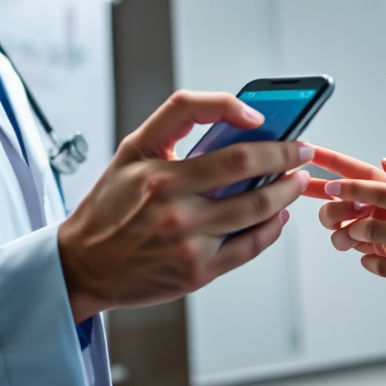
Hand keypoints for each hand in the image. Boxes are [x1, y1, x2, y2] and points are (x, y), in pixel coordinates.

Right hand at [58, 90, 312, 321]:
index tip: (285, 128)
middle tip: (302, 152)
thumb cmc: (110, 201)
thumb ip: (181, 117)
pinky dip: (272, 229)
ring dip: (287, 194)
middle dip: (288, 162)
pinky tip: (277, 216)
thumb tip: (241, 113)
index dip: (269, 141)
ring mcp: (190, 245)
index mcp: (162, 176)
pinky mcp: (198, 273)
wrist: (83, 263)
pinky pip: (250, 248)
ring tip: (296, 181)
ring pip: (259, 214)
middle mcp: (177, 212)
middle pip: (254, 181)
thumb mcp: (135, 146)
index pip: (233, 153)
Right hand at [304, 146, 385, 258]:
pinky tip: (365, 247)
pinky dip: (349, 244)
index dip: (329, 159)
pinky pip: (348, 244)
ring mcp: (373, 228)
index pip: (353, 170)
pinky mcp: (376, 251)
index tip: (308, 151)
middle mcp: (376, 206)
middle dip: (334, 201)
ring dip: (340, 226)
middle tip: (359, 210)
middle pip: (336, 197)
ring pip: (336, 223)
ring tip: (362, 233)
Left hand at [321, 157, 385, 298]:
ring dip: (356, 239)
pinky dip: (370, 261)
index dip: (351, 188)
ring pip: (374, 246)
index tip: (331, 185)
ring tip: (353, 233)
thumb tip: (383, 164)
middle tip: (339, 215)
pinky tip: (369, 255)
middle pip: (370, 223)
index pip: (381, 192)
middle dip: (347, 218)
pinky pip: (384, 270)